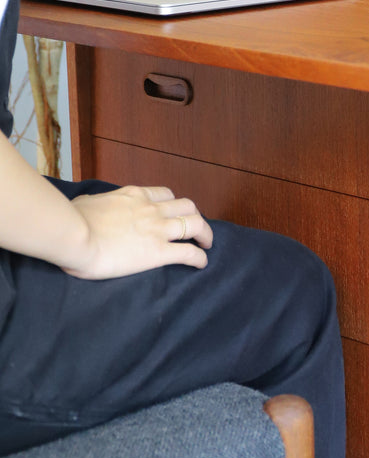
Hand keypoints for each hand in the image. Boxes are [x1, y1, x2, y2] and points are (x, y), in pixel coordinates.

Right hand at [65, 186, 212, 278]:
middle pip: (187, 206)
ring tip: (207, 244)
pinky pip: (188, 252)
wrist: (76, 235)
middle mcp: (152, 208)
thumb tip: (91, 206)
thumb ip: (97, 203)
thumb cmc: (74, 219)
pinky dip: (199, 257)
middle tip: (195, 228)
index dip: (174, 204)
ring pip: (195, 225)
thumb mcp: (88, 202)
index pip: (165, 194)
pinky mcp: (158, 252)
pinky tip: (202, 263)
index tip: (174, 213)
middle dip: (194, 215)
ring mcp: (158, 229)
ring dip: (205, 234)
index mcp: (135, 195)